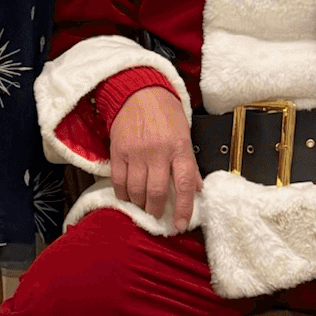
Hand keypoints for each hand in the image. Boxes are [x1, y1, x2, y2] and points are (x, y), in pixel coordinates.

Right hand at [109, 85, 201, 230]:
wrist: (139, 91)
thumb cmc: (165, 112)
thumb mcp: (184, 134)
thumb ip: (189, 162)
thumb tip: (197, 188)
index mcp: (179, 147)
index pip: (185, 184)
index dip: (183, 208)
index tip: (180, 224)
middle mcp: (158, 151)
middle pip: (156, 191)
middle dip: (156, 209)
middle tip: (156, 213)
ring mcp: (136, 152)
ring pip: (136, 190)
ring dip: (139, 203)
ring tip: (142, 204)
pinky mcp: (118, 151)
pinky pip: (118, 181)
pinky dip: (123, 193)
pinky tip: (127, 195)